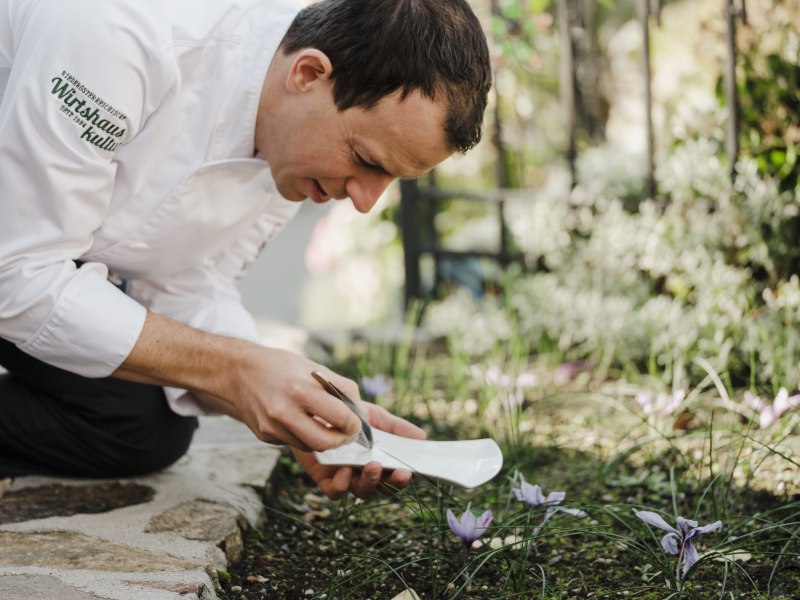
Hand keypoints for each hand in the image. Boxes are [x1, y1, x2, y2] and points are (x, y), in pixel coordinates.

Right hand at [219, 347, 374, 451]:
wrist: (238, 372)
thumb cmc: (280, 366)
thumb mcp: (314, 368)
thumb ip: (341, 389)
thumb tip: (362, 412)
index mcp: (300, 389)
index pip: (340, 417)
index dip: (354, 424)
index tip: (356, 422)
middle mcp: (283, 411)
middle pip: (325, 442)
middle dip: (341, 440)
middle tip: (346, 433)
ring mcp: (272, 427)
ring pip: (310, 447)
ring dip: (323, 440)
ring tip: (325, 424)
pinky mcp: (265, 436)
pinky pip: (294, 443)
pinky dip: (304, 436)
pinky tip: (301, 421)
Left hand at [292, 403, 426, 499]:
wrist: (315, 412)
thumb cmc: (348, 416)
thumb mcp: (374, 417)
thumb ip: (396, 427)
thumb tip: (422, 436)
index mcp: (380, 461)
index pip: (395, 477)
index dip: (402, 478)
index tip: (409, 471)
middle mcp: (364, 474)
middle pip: (382, 488)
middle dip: (390, 482)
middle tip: (394, 471)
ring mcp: (346, 478)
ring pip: (361, 491)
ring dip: (369, 481)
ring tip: (371, 465)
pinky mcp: (325, 479)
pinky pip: (335, 491)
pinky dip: (341, 484)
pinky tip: (344, 470)